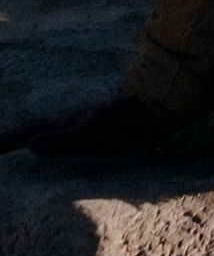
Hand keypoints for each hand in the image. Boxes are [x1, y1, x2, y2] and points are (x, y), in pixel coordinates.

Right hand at [0, 91, 166, 166]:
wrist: (157, 109)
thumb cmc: (126, 128)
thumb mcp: (92, 137)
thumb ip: (62, 142)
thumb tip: (30, 146)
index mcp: (66, 125)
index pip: (28, 133)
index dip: (6, 141)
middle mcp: (72, 121)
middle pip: (35, 127)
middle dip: (12, 137)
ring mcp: (84, 121)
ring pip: (49, 126)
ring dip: (28, 134)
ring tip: (14, 142)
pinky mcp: (98, 124)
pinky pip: (65, 130)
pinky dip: (50, 134)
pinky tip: (58, 136)